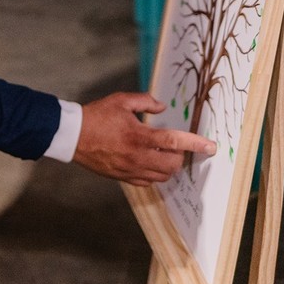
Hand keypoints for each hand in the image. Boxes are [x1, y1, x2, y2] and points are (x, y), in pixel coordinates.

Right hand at [71, 92, 216, 185]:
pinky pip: (147, 182)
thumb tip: (161, 107)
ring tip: (161, 153)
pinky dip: (153, 174)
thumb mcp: (121, 101)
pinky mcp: (122, 177)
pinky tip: (148, 162)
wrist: (72, 136)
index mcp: (139, 136)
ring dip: (167, 166)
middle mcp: (137, 156)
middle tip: (174, 146)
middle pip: (172, 164)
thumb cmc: (96, 116)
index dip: (195, 144)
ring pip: (162, 176)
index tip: (210, 147)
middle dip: (179, 156)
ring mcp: (130, 170)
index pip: (175, 141)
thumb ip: (145, 102)